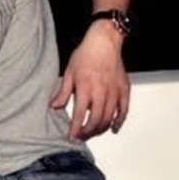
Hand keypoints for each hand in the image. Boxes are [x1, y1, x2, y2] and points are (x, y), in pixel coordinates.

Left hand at [51, 20, 129, 140]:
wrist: (104, 42)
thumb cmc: (85, 55)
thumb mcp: (69, 72)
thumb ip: (63, 92)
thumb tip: (54, 107)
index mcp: (86, 89)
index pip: (80, 116)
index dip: (75, 129)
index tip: (71, 137)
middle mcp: (101, 93)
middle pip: (96, 122)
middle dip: (87, 133)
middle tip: (81, 137)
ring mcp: (114, 93)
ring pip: (109, 119)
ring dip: (100, 130)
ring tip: (92, 133)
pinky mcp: (124, 91)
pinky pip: (123, 112)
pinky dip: (119, 122)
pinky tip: (113, 129)